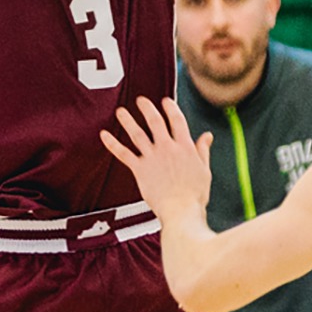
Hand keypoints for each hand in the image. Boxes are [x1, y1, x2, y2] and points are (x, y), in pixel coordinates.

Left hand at [102, 97, 213, 224]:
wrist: (181, 211)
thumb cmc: (195, 195)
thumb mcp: (204, 170)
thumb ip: (202, 150)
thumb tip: (207, 136)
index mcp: (185, 146)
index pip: (177, 120)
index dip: (170, 108)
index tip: (165, 101)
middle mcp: (167, 147)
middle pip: (155, 121)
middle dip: (147, 108)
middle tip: (141, 100)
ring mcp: (152, 157)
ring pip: (137, 134)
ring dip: (128, 120)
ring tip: (121, 111)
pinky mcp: (140, 169)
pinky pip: (123, 153)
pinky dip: (112, 143)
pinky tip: (104, 135)